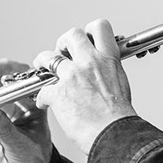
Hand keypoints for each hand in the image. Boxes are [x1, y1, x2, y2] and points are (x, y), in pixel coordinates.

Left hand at [34, 20, 136, 154]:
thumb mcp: (120, 84)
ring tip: (43, 70)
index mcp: (108, 59)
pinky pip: (42, 90)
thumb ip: (107, 72)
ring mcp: (72, 76)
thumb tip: (102, 73)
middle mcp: (90, 62)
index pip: (99, 27)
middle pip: (71, 35)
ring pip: (47, 57)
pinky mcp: (58, 93)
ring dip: (43, 62)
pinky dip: (42, 97)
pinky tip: (46, 104)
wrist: (114, 134)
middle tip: (62, 54)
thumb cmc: (119, 117)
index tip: (85, 41)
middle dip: (63, 42)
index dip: (89, 31)